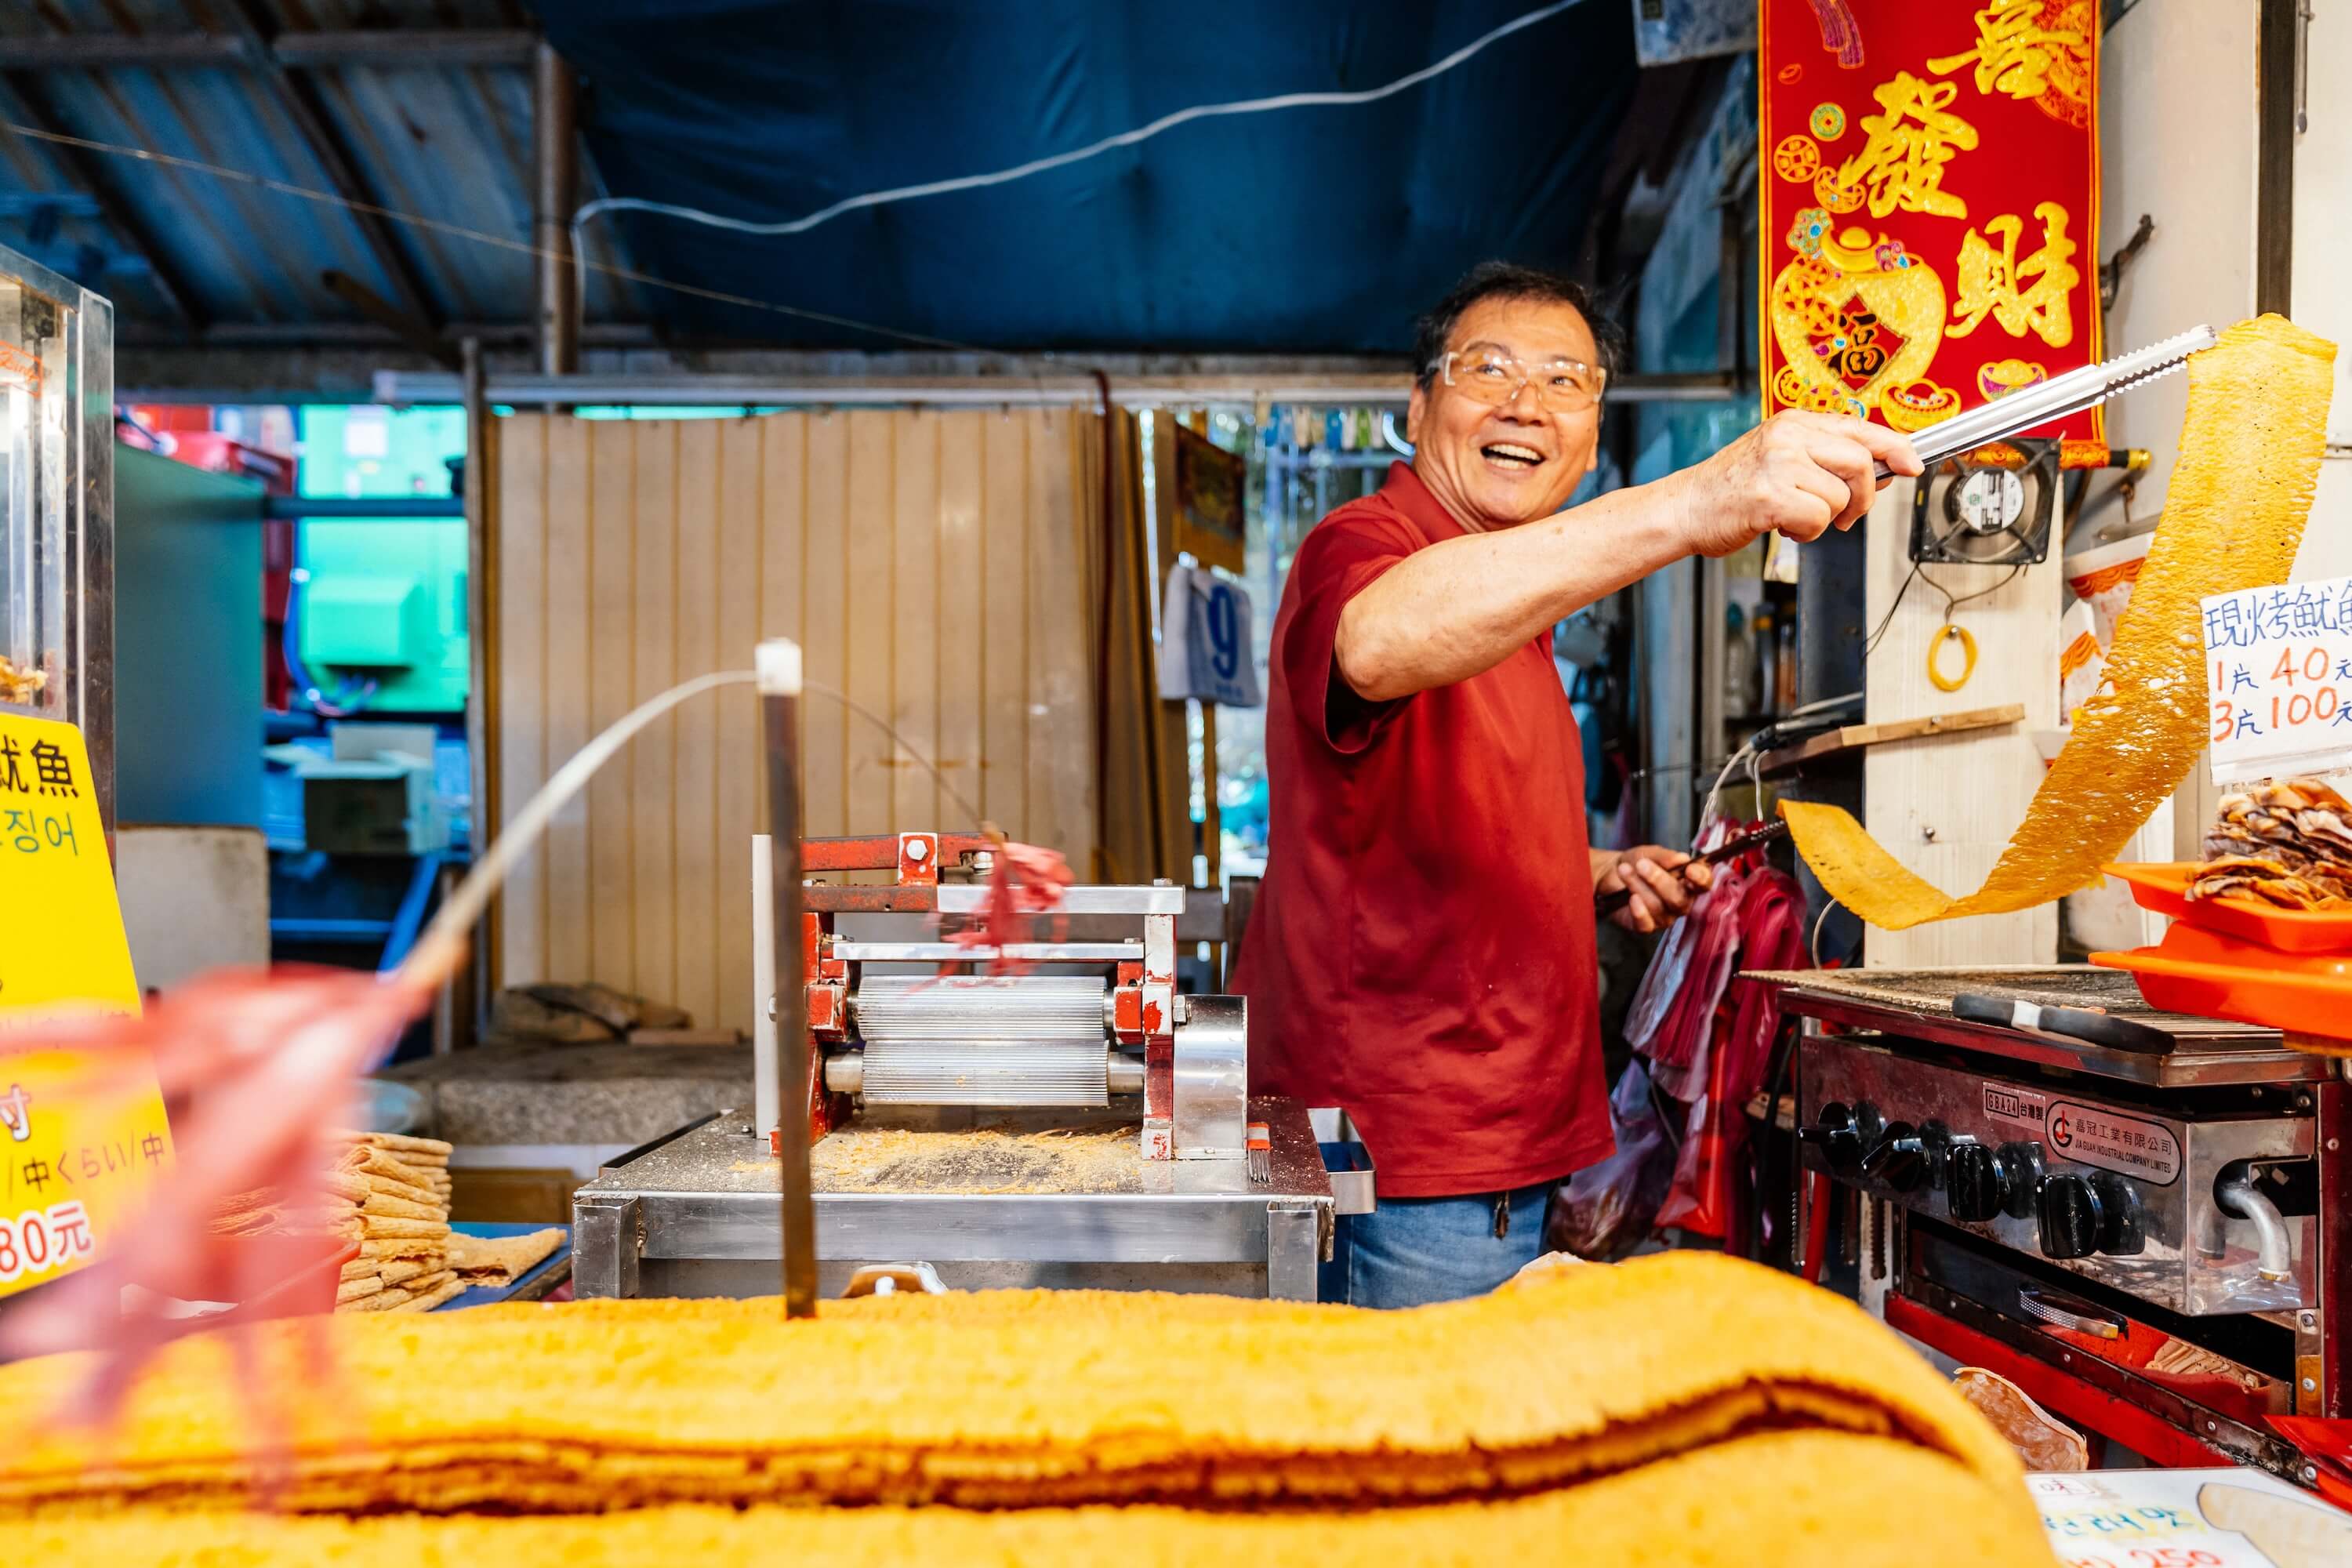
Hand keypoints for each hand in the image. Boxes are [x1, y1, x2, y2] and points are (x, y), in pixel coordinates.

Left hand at [1596, 846, 1711, 934]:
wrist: (1612, 873)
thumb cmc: (1638, 862)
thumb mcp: (1650, 854)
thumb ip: (1666, 857)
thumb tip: (1682, 858)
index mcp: (1688, 882)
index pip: (1703, 884)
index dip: (1701, 879)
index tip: (1690, 869)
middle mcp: (1681, 902)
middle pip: (1679, 900)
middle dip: (1659, 881)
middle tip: (1641, 865)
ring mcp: (1665, 916)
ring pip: (1658, 907)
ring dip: (1638, 886)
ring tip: (1624, 870)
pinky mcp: (1646, 926)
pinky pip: (1646, 924)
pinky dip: (1638, 911)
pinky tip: (1631, 898)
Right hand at [1667, 412, 1921, 557]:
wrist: (1685, 508)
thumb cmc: (1730, 489)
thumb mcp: (1778, 457)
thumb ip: (1823, 457)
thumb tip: (1881, 468)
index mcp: (1792, 423)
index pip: (1860, 429)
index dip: (1895, 447)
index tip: (1912, 465)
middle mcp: (1788, 436)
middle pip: (1859, 462)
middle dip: (1862, 497)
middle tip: (1848, 514)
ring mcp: (1779, 464)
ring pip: (1839, 496)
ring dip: (1825, 519)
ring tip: (1795, 517)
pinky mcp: (1771, 495)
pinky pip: (1818, 519)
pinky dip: (1807, 532)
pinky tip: (1784, 526)